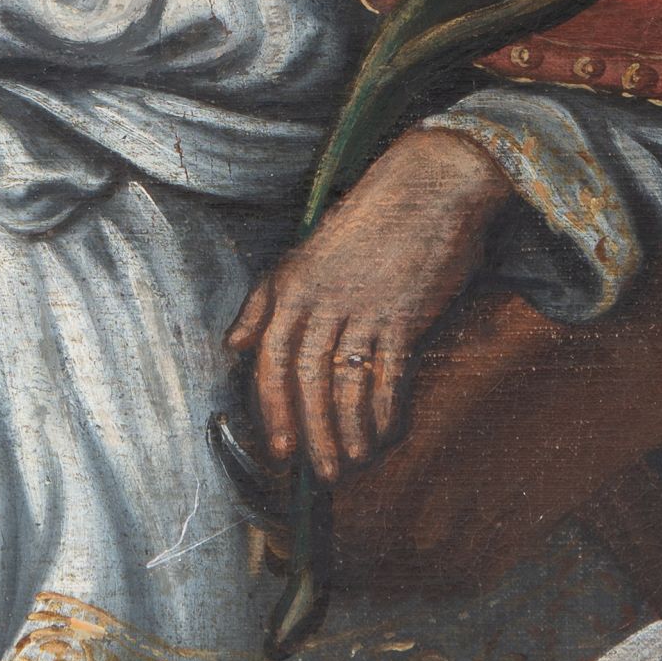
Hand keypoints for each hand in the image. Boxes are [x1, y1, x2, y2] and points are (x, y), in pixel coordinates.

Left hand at [227, 128, 515, 485]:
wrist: (427, 187)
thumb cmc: (366, 224)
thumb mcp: (303, 255)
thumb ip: (265, 301)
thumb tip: (233, 344)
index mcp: (290, 286)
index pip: (270, 358)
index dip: (273, 408)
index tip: (280, 450)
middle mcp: (321, 300)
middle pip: (308, 380)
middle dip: (313, 433)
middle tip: (322, 474)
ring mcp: (364, 308)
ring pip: (347, 385)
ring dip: (349, 432)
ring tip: (353, 463)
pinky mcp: (403, 315)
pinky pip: (390, 376)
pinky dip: (387, 412)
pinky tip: (386, 434)